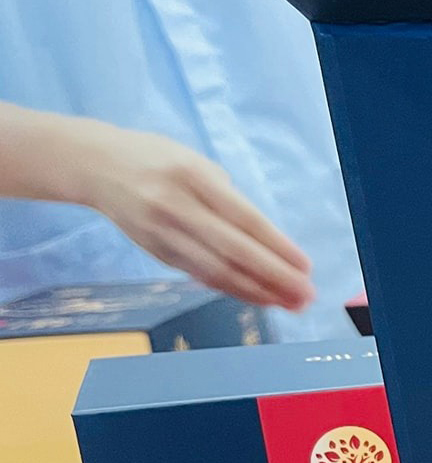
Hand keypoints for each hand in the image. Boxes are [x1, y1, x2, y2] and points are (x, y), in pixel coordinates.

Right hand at [0, 104, 312, 310]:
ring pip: (215, 270)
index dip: (277, 247)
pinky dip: (231, 288)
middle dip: (274, 277)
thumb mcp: (196, 162)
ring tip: (288, 304)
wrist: (95, 165)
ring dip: (256, 292)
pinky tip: (257, 297)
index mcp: (193, 177)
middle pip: (233, 251)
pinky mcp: (154, 250)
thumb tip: (267, 242)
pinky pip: (199, 274)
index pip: (244, 219)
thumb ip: (228, 198)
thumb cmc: (157, 159)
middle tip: (305, 295)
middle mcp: (176, 206)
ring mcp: (162, 232)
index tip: (305, 266)